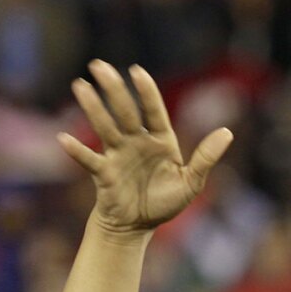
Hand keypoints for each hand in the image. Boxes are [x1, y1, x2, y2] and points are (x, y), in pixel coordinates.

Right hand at [59, 61, 233, 236]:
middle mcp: (136, 141)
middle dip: (113, 89)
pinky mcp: (103, 173)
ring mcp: (117, 155)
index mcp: (159, 140)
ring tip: (80, 86)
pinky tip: (63, 139)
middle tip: (98, 65)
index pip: (153, 110)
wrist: (138, 226)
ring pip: (104, 127)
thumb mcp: (190, 182)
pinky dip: (77, 151)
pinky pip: (89, 159)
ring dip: (92, 108)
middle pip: (124, 111)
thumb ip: (205, 158)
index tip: (136, 71)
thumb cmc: (164, 202)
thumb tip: (227, 132)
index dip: (146, 92)